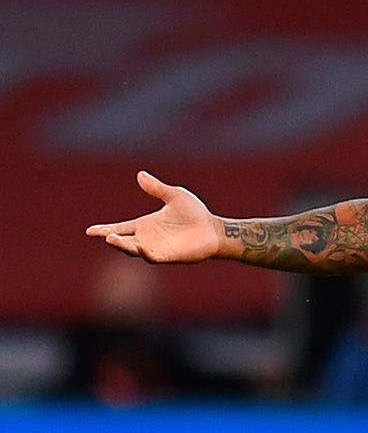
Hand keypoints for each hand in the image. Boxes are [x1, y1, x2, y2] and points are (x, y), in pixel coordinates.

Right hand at [86, 171, 220, 263]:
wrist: (213, 229)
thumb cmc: (195, 213)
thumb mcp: (174, 196)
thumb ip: (156, 188)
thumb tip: (140, 174)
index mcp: (145, 225)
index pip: (120, 228)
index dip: (104, 229)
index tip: (89, 231)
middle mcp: (147, 238)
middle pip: (123, 241)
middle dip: (112, 239)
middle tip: (104, 235)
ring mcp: (156, 248)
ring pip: (133, 250)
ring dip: (123, 246)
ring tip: (112, 239)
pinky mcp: (168, 256)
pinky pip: (152, 257)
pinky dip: (145, 254)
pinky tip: (141, 248)